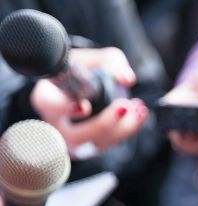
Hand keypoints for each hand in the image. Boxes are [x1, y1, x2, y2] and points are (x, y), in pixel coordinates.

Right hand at [30, 47, 147, 152]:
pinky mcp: (90, 146)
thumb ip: (112, 62)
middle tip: (124, 105)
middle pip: (76, 135)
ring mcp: (73, 139)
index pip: (49, 106)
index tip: (85, 106)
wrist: (86, 85)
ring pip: (95, 144)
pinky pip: (110, 144)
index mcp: (47, 98)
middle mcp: (57, 123)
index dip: (65, 109)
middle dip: (103, 124)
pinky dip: (129, 130)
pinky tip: (141, 113)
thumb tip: (127, 79)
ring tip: (138, 108)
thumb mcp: (95, 59)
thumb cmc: (84, 70)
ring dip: (122, 129)